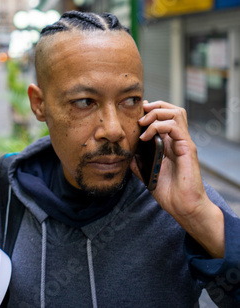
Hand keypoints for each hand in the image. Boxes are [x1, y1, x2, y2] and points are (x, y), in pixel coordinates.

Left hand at [130, 100, 224, 257]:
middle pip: (172, 109)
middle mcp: (178, 140)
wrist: (184, 208)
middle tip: (139, 116)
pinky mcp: (187, 148)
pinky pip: (175, 127)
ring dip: (156, 113)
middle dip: (155, 106)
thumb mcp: (148, 174)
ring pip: (176, 112)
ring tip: (143, 123)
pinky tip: (147, 137)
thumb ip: (139, 162)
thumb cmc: (170, 192)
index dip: (151, 111)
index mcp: (170, 143)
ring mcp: (184, 142)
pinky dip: (158, 126)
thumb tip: (125, 154)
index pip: (164, 116)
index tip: (135, 115)